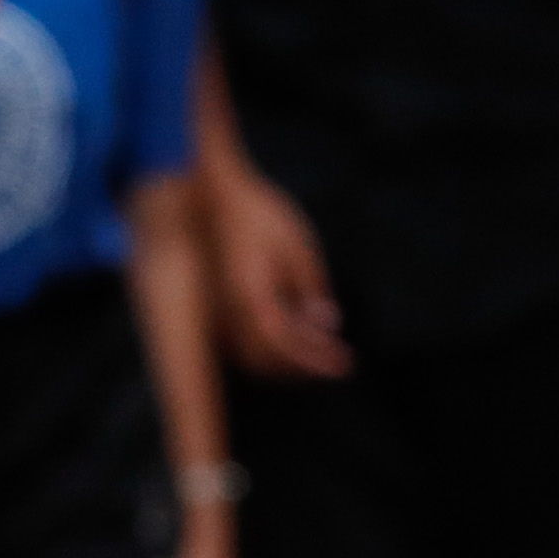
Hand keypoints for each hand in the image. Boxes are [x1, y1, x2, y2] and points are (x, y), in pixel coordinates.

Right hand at [207, 160, 351, 382]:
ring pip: (252, 354)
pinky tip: (297, 328)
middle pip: (265, 360)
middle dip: (303, 366)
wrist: (214, 192)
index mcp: (250, 295)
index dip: (314, 361)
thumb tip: (328, 324)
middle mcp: (229, 308)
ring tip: (321, 345)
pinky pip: (245, 338)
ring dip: (287, 359)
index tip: (345, 365)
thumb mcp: (299, 244)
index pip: (283, 346)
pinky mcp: (219, 303)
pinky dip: (272, 344)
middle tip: (338, 359)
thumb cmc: (259, 212)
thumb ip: (312, 287)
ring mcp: (219, 307)